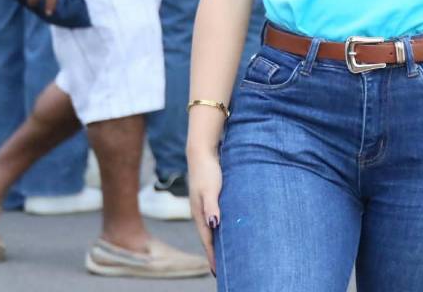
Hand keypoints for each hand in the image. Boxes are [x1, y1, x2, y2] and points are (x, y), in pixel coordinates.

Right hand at [187, 145, 222, 276]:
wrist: (201, 152)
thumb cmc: (207, 170)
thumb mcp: (210, 189)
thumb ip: (211, 207)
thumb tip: (213, 225)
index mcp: (199, 213)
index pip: (206, 240)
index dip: (212, 255)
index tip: (217, 271)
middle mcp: (199, 212)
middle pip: (207, 237)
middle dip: (213, 253)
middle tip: (221, 269)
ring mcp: (203, 205)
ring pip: (210, 229)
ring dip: (215, 242)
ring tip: (222, 254)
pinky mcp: (208, 199)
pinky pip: (213, 219)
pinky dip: (218, 229)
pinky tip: (224, 230)